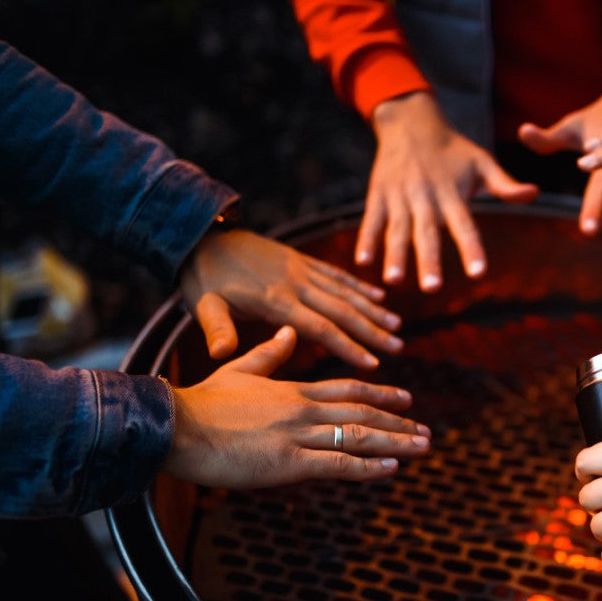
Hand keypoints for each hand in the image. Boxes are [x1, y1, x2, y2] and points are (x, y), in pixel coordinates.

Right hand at [163, 326, 430, 487]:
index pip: (349, 390)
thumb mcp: (239, 369)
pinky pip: (337, 464)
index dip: (382, 394)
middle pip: (363, 413)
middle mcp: (303, 409)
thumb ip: (270, 354)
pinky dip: (368, 467)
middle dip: (398, 423)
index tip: (407, 400)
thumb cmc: (202, 403)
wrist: (175, 427)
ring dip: (395, 442)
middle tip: (426, 431)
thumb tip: (292, 332)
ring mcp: (298, 436)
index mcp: (294, 390)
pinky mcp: (288, 463)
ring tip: (421, 447)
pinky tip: (391, 469)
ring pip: (358, 436)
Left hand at [179, 228, 401, 368]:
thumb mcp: (203, 305)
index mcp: (275, 300)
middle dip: (372, 331)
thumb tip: (221, 356)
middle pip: (342, 310)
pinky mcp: (301, 260)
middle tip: (399, 348)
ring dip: (373, 310)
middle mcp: (296, 283)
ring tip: (397, 326)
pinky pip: (336, 274)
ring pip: (345, 292)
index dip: (348, 346)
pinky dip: (359, 286)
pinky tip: (379, 297)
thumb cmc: (202, 278)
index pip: (320, 328)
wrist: (202, 235)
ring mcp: (301, 269)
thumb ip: (217, 330)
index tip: (372, 364)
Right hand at [361, 91, 538, 291]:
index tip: (478, 274)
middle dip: (428, 260)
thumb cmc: (453, 149)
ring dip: (395, 255)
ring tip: (394, 280)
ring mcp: (399, 196)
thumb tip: (535, 194)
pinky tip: (362, 262)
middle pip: (428, 232)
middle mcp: (425, 195)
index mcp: (452, 192)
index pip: (464, 225)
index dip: (471, 249)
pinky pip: (371, 220)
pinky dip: (366, 239)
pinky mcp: (378, 194)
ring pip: (397, 229)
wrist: (410, 120)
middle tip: (432, 288)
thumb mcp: (482, 162)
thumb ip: (505, 184)